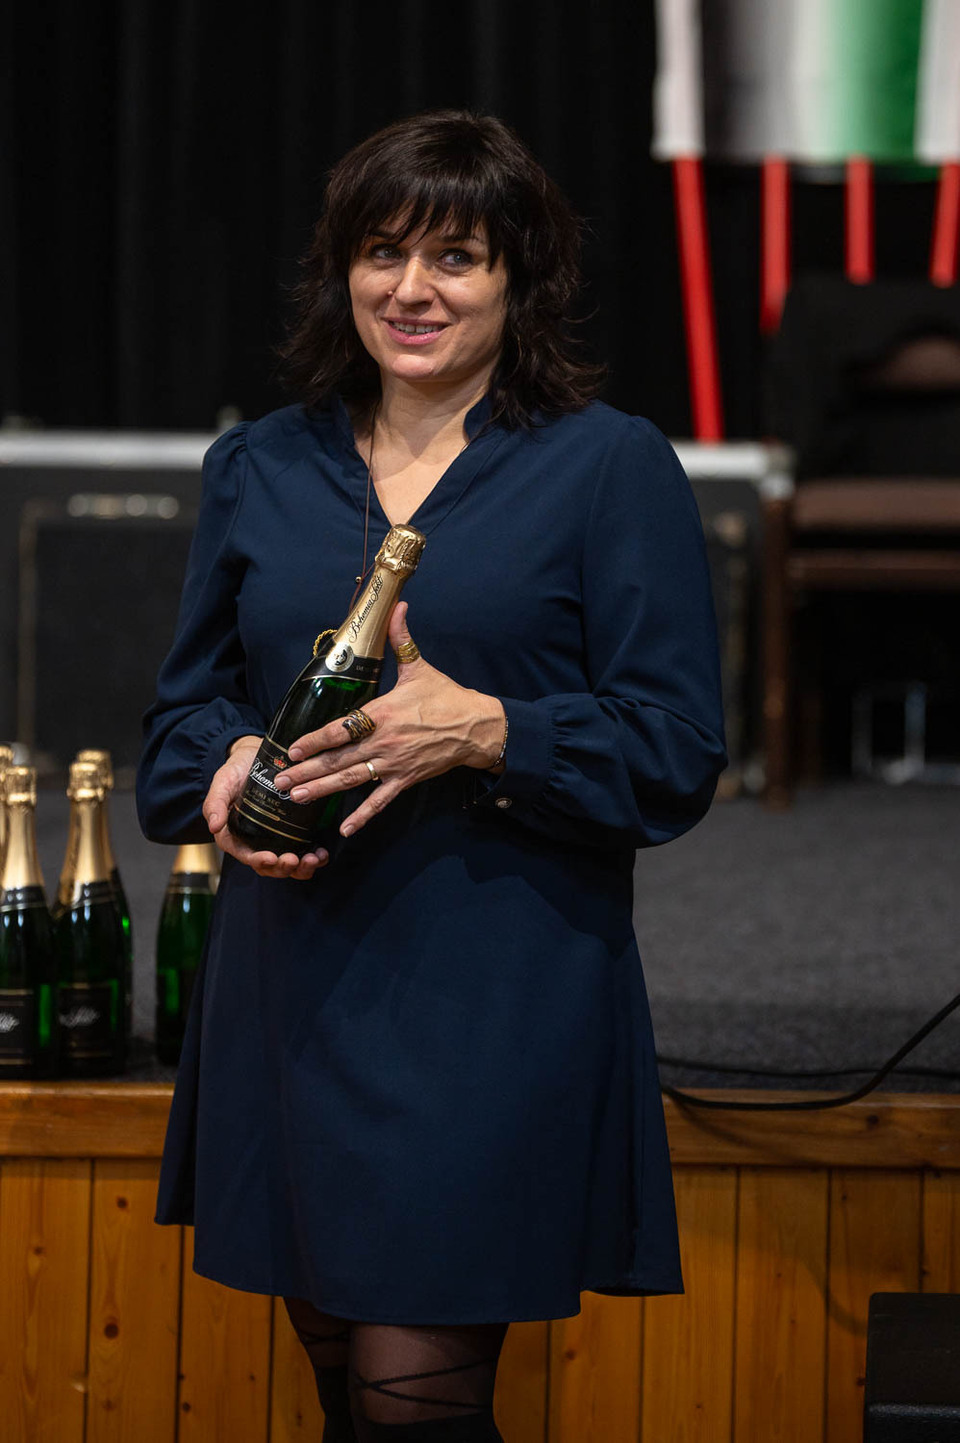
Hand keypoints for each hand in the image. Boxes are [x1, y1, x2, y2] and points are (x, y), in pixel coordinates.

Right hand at [202, 734, 328, 878]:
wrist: (256, 756)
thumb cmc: (237, 770)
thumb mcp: (223, 783)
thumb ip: (215, 803)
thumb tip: (213, 826)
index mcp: (235, 836)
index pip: (246, 855)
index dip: (258, 860)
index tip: (271, 858)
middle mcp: (256, 842)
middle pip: (270, 866)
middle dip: (283, 867)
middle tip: (295, 860)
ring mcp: (276, 839)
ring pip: (288, 864)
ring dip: (302, 868)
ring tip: (314, 859)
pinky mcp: (293, 831)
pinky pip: (304, 851)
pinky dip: (314, 857)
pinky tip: (322, 853)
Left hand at [273, 602, 505, 838]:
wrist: (477, 726)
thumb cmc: (446, 697)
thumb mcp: (420, 667)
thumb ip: (402, 639)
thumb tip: (398, 605)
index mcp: (381, 713)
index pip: (340, 729)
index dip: (314, 741)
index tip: (292, 749)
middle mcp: (383, 742)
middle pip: (338, 760)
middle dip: (307, 772)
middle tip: (279, 782)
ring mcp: (394, 763)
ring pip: (352, 781)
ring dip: (322, 791)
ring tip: (296, 798)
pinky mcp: (406, 779)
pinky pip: (381, 801)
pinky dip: (363, 816)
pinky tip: (344, 830)